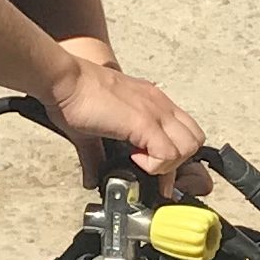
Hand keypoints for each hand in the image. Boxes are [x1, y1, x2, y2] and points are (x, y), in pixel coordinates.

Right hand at [44, 48, 206, 185]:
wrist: (65, 79)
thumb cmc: (74, 97)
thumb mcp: (93, 130)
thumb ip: (96, 156)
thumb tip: (92, 180)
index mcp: (152, 102)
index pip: (185, 130)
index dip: (174, 155)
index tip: (154, 170)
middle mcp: (159, 104)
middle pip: (195, 140)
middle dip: (177, 162)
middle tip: (151, 169)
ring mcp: (155, 111)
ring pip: (189, 148)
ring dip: (168, 164)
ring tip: (141, 162)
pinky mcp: (144, 122)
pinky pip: (168, 153)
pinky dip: (155, 165)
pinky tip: (133, 158)